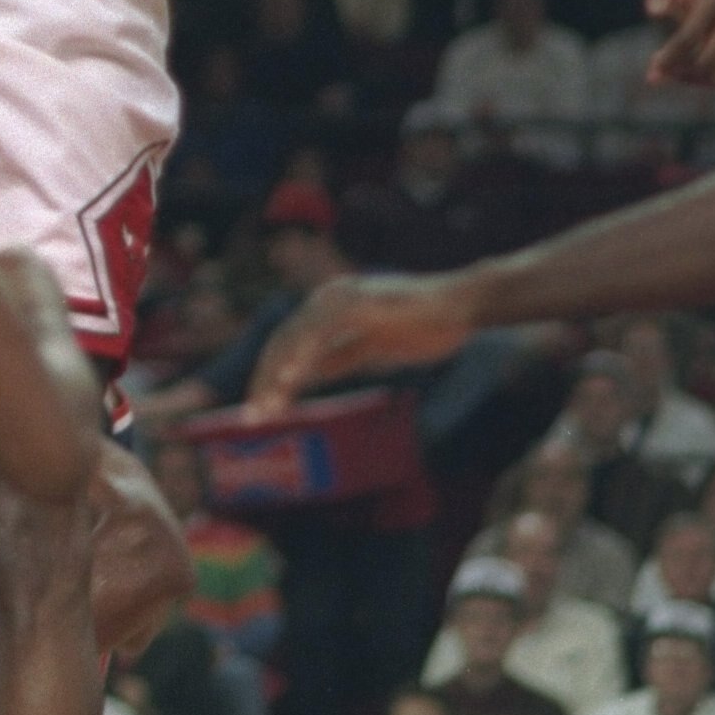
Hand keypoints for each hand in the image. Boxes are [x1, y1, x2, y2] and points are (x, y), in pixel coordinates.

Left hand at [247, 272, 476, 411]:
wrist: (461, 307)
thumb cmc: (423, 325)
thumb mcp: (370, 349)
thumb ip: (337, 357)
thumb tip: (304, 377)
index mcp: (329, 309)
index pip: (288, 345)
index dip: (271, 378)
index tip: (261, 411)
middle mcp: (327, 298)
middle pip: (282, 341)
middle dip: (265, 381)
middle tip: (253, 417)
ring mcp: (341, 296)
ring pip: (294, 337)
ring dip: (276, 374)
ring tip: (266, 407)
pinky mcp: (357, 301)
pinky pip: (322, 331)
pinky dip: (302, 354)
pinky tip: (290, 378)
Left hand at [642, 0, 714, 88]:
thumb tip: (654, 10)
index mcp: (712, 0)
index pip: (689, 38)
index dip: (669, 57)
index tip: (650, 72)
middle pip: (704, 62)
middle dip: (677, 71)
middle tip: (654, 70)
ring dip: (688, 79)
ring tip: (666, 69)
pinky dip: (698, 82)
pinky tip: (679, 70)